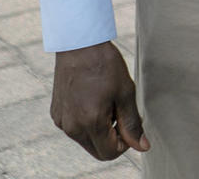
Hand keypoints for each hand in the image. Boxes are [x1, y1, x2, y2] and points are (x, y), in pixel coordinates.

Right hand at [51, 42, 148, 159]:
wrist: (78, 45)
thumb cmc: (104, 65)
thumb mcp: (126, 93)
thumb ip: (132, 123)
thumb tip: (142, 146)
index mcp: (89, 122)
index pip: (109, 153)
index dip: (126, 144)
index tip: (131, 124)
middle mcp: (71, 127)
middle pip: (97, 150)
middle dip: (113, 139)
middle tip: (122, 113)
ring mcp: (61, 121)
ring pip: (86, 140)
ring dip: (101, 131)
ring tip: (108, 103)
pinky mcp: (56, 114)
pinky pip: (76, 129)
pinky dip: (88, 122)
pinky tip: (95, 100)